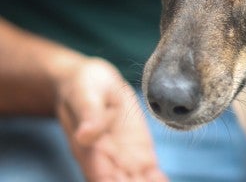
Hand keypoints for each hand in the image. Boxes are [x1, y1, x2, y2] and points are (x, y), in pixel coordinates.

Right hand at [56, 57, 167, 181]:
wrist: (93, 80)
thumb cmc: (82, 86)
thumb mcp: (84, 94)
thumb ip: (88, 114)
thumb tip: (84, 135)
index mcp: (90, 151)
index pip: (103, 179)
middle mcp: (106, 161)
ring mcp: (124, 157)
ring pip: (137, 181)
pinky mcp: (139, 149)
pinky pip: (150, 170)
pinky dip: (157, 180)